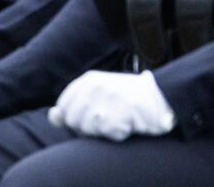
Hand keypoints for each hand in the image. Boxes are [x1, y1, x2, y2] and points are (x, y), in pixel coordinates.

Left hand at [47, 70, 174, 140]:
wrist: (161, 97)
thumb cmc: (126, 99)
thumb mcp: (98, 96)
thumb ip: (73, 105)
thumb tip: (52, 116)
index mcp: (89, 80)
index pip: (64, 106)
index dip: (73, 119)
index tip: (91, 117)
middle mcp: (96, 85)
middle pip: (73, 120)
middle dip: (87, 128)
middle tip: (107, 121)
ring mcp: (109, 97)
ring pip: (88, 128)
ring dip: (103, 132)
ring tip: (118, 120)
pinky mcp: (121, 110)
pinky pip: (108, 134)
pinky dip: (118, 134)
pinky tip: (128, 124)